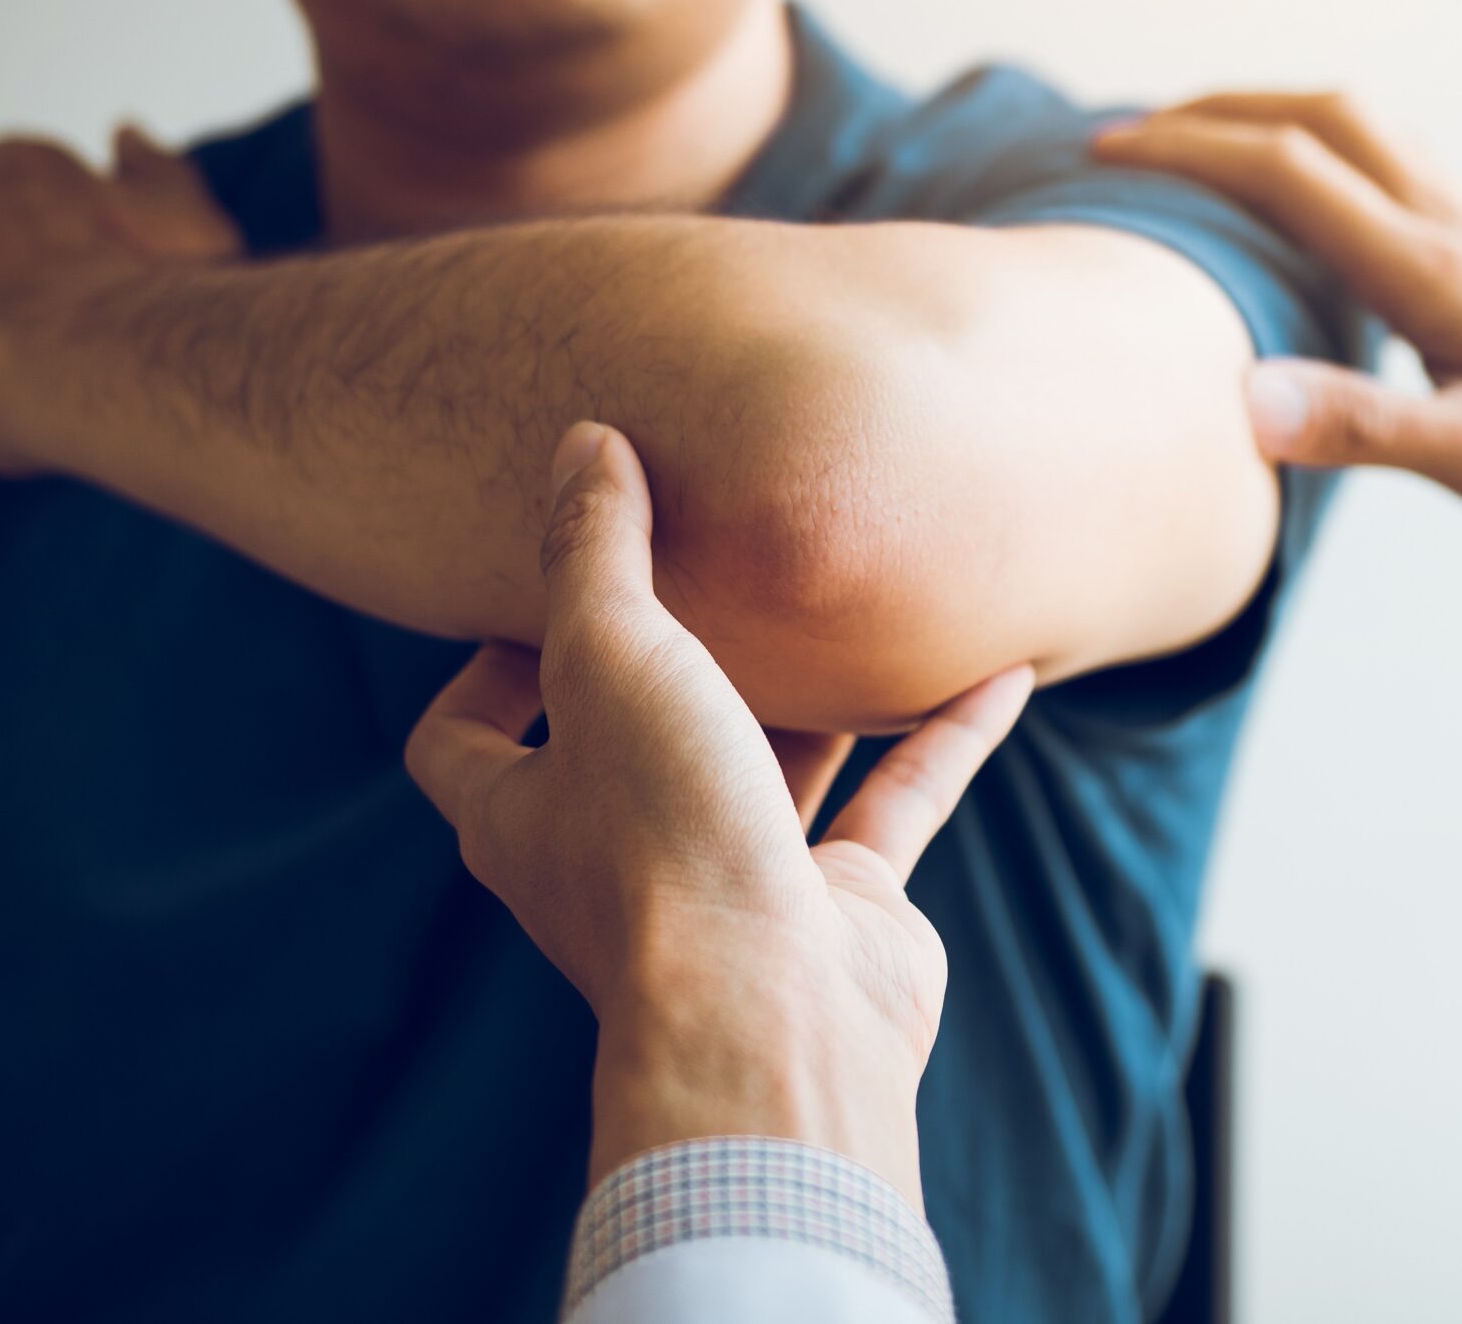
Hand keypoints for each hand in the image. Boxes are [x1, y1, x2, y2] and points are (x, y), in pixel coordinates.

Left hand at [405, 420, 1033, 1202]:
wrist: (776, 1020)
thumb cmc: (665, 841)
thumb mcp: (611, 658)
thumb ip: (595, 550)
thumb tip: (580, 441)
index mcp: (526, 817)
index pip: (460, 742)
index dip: (483, 665)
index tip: (539, 593)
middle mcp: (618, 858)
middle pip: (626, 744)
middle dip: (671, 661)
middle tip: (716, 561)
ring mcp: (733, 887)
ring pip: (768, 770)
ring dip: (810, 693)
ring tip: (848, 601)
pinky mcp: (838, 913)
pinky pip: (896, 806)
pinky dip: (941, 738)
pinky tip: (1001, 671)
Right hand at [1096, 93, 1461, 569]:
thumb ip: (1363, 427)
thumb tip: (1238, 397)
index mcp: (1435, 270)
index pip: (1287, 170)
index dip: (1187, 150)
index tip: (1104, 153)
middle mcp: (1457, 235)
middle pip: (1324, 119)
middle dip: (1219, 109)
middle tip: (1133, 134)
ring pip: (1365, 139)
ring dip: (1275, 124)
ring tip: (1204, 155)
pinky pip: (1395, 183)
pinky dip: (1327, 170)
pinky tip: (1316, 229)